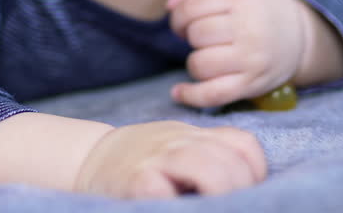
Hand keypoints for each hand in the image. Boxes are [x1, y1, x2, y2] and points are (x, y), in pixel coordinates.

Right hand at [75, 121, 266, 197]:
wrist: (87, 158)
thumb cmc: (141, 163)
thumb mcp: (177, 149)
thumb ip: (209, 157)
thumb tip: (250, 186)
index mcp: (194, 137)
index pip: (242, 144)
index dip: (255, 171)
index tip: (249, 191)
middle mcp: (178, 143)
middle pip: (231, 161)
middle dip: (241, 191)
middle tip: (233, 207)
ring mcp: (156, 160)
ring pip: (209, 170)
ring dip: (220, 195)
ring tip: (212, 207)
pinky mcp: (137, 181)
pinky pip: (167, 190)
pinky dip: (178, 203)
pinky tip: (176, 206)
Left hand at [165, 0, 310, 107]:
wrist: (300, 35)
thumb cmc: (257, 5)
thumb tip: (170, 4)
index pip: (192, 5)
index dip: (179, 14)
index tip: (186, 19)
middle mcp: (249, 28)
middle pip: (195, 34)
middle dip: (189, 34)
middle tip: (200, 35)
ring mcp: (252, 59)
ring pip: (199, 65)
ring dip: (195, 61)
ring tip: (207, 54)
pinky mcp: (252, 84)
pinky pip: (213, 95)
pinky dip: (191, 96)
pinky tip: (179, 92)